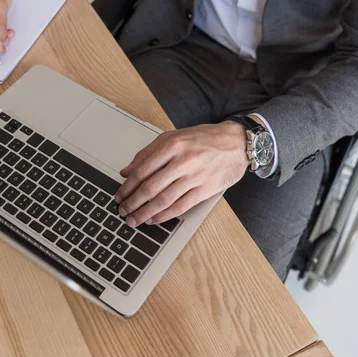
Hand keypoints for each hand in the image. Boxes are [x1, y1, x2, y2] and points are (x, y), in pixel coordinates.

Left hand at [115, 121, 249, 226]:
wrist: (237, 142)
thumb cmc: (204, 139)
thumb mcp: (173, 137)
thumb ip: (148, 153)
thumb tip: (126, 171)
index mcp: (172, 145)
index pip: (142, 170)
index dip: (127, 186)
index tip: (119, 195)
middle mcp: (183, 160)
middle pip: (150, 187)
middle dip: (133, 203)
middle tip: (123, 211)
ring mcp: (195, 176)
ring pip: (164, 200)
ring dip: (145, 213)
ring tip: (134, 219)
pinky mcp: (206, 189)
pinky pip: (181, 206)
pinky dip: (164, 215)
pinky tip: (154, 219)